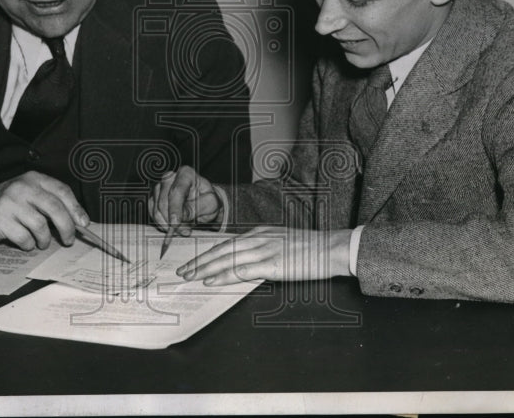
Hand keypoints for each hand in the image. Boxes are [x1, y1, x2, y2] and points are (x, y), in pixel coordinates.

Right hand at [0, 171, 88, 250]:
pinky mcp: (0, 219)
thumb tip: (77, 222)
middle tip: (68, 239)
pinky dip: (28, 244)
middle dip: (66, 227)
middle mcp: (23, 187)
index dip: (76, 209)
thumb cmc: (10, 204)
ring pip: (40, 226)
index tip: (83, 224)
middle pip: (55, 208)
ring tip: (42, 242)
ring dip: (45, 239)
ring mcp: (10, 203)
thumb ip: (50, 203)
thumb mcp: (30, 194)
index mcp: (34, 178)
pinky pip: (24, 238)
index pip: (62, 191)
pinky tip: (26, 242)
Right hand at [148, 165, 221, 233]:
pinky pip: (153, 214)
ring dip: (168, 224)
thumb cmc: (208, 200)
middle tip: (184, 231)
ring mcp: (160, 187)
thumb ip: (196, 208)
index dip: (175, 209)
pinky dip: (162, 224)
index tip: (175, 224)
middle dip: (172, 220)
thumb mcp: (211, 204)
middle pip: (163, 201)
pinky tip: (173, 226)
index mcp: (186, 174)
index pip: (176, 191)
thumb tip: (181, 216)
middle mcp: (170, 178)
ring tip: (183, 229)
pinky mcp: (155, 199)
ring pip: (156, 209)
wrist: (204, 203)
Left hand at [176, 226, 352, 284]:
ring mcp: (265, 250)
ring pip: (226, 259)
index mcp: (260, 232)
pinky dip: (224, 276)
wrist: (332, 248)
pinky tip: (211, 281)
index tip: (193, 261)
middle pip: (221, 249)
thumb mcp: (282, 242)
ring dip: (205, 268)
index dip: (207, 253)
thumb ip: (263, 249)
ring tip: (189, 276)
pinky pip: (242, 270)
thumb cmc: (311, 249)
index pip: (227, 243)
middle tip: (182, 270)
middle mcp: (259, 238)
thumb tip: (246, 263)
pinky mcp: (272, 264)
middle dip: (199, 260)